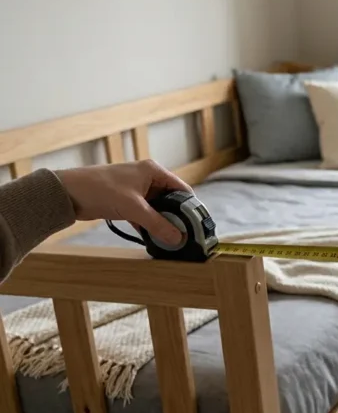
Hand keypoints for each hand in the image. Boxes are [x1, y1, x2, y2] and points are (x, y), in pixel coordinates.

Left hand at [56, 160, 192, 245]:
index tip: (196, 226)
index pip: (182, 190)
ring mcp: (137, 191)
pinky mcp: (126, 202)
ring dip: (162, 223)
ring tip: (170, 240)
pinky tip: (153, 239)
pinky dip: (149, 225)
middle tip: (183, 236)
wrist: (67, 193)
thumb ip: (157, 224)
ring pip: (158, 209)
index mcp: (153, 172)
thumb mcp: (133, 208)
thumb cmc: (100, 190)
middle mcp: (148, 179)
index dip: (191, 208)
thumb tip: (178, 238)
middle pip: (172, 201)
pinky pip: (145, 215)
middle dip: (177, 218)